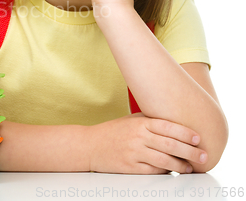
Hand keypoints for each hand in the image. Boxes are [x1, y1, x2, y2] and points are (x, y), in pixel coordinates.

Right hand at [88, 113, 207, 173]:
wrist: (90, 145)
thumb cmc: (113, 131)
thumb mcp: (131, 120)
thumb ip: (151, 121)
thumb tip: (177, 125)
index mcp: (140, 123)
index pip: (168, 126)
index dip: (186, 132)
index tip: (198, 138)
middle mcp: (138, 137)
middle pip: (170, 145)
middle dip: (190, 151)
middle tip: (203, 156)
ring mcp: (134, 153)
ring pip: (164, 161)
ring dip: (180, 165)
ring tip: (190, 167)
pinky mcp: (130, 167)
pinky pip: (153, 171)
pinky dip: (165, 172)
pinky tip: (172, 171)